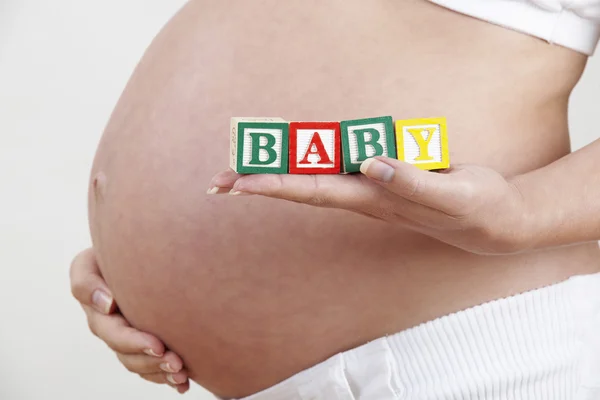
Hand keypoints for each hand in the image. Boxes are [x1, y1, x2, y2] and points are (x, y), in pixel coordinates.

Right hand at [70, 248, 189, 392]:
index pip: (112, 332)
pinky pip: (149, 367)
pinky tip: (183, 384)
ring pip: (139, 363)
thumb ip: (87, 282)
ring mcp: (125, 336)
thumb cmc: (112, 250)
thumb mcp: (88, 261)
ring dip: (161, 372)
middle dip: (152, 361)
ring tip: (182, 374)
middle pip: (128, 353)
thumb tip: (108, 305)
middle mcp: (109, 327)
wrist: (129, 251)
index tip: (157, 344)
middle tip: (177, 363)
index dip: (134, 342)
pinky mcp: (141, 341)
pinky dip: (166, 378)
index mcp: (96, 310)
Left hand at [208, 157, 529, 254]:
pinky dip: (310, 163)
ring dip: (278, 174)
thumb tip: (369, 164)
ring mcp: (371, 190)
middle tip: (216, 182)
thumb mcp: (449, 196)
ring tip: (241, 169)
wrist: (494, 224)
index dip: (275, 185)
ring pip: (315, 178)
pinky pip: (339, 168)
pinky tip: (293, 159)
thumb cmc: (476, 209)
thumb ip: (411, 181)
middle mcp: (364, 196)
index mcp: (375, 200)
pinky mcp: (383, 182)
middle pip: (302, 187)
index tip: (237, 184)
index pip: (314, 190)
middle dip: (260, 184)